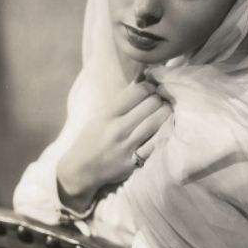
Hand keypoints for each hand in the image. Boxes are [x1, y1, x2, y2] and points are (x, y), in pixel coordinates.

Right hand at [57, 80, 170, 211]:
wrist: (81, 170)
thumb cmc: (93, 138)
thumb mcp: (102, 115)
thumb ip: (123, 98)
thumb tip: (144, 77)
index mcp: (108, 114)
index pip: (138, 91)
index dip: (150, 86)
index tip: (152, 89)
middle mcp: (118, 129)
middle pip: (152, 104)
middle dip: (160, 98)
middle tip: (161, 100)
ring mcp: (127, 147)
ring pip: (158, 121)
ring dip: (166, 113)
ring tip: (166, 112)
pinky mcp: (135, 162)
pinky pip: (157, 143)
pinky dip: (165, 132)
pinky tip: (165, 128)